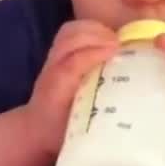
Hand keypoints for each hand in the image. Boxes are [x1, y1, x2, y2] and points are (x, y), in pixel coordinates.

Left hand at [26, 20, 119, 154]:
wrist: (36, 129)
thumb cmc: (63, 135)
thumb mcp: (79, 136)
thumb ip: (97, 127)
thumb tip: (128, 117)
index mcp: (56, 93)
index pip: (70, 65)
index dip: (92, 54)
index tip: (116, 50)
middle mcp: (52, 72)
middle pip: (69, 40)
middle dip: (96, 36)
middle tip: (122, 44)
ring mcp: (53, 59)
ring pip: (69, 32)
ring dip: (94, 30)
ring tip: (117, 39)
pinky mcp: (58, 52)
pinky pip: (72, 32)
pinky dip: (91, 28)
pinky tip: (108, 38)